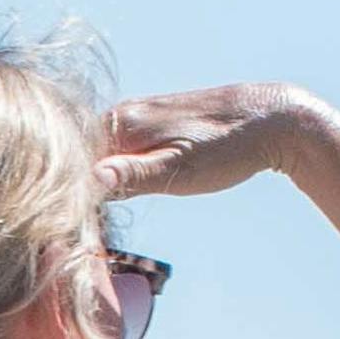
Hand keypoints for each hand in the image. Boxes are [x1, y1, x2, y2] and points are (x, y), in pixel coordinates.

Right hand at [96, 82, 333, 203]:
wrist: (269, 120)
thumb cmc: (227, 149)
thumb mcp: (180, 170)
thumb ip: (134, 174)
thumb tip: (91, 178)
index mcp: (121, 123)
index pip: (73, 161)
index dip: (70, 192)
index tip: (76, 223)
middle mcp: (121, 113)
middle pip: (81, 156)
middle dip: (80, 188)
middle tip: (89, 225)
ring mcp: (136, 115)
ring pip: (100, 153)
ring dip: (100, 182)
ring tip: (107, 210)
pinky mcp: (152, 122)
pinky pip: (120, 148)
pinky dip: (118, 171)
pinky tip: (130, 189)